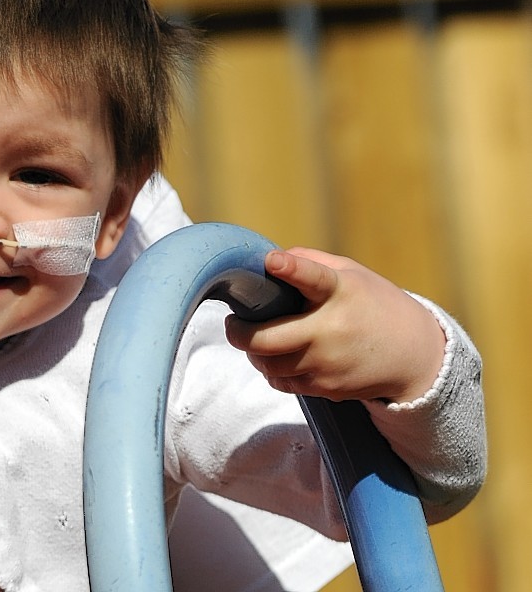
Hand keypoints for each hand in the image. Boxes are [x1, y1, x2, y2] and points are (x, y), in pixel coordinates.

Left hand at [224, 247, 445, 403]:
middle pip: (267, 339)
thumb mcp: (351, 273)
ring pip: (267, 364)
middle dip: (238, 332)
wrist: (415, 356)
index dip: (291, 269)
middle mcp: (331, 330)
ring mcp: (327, 364)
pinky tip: (279, 356)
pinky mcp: (325, 388)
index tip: (271, 261)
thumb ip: (310, 260)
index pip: (313, 278)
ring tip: (255, 338)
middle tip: (233, 322)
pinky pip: (281, 382)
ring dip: (253, 352)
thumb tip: (270, 259)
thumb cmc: (375, 305)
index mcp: (340, 292)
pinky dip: (272, 369)